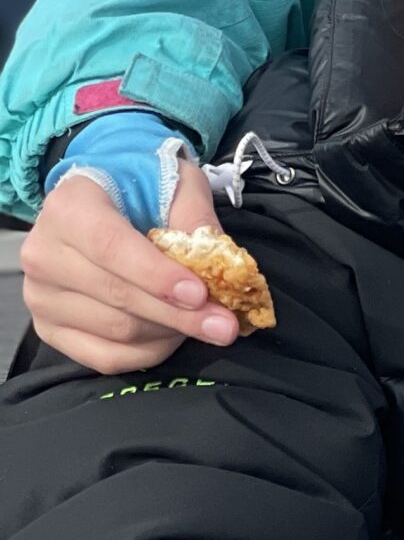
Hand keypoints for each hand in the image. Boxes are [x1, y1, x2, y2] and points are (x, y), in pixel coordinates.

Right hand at [23, 157, 236, 370]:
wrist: (101, 201)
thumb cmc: (141, 187)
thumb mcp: (174, 182)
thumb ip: (194, 215)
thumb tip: (217, 260)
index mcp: (67, 208)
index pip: (111, 248)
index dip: (156, 275)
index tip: (200, 294)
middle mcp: (43, 255)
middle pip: (116, 296)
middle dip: (179, 314)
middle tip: (226, 325)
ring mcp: (40, 298)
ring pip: (115, 330)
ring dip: (169, 331)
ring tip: (206, 322)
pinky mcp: (49, 330)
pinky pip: (104, 357)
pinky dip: (148, 352)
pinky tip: (175, 336)